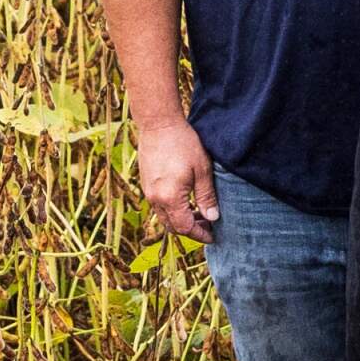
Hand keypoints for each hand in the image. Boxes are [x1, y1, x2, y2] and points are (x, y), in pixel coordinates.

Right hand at [135, 116, 219, 238]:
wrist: (158, 124)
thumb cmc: (183, 143)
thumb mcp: (202, 170)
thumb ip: (206, 196)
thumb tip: (213, 218)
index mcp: (169, 198)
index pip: (185, 228)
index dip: (200, 234)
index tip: (213, 236)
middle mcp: (155, 199)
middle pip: (172, 226)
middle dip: (191, 229)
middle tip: (208, 224)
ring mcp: (148, 192)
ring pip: (164, 217)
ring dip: (181, 219)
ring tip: (199, 212)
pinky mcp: (146, 184)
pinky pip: (159, 206)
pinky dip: (173, 209)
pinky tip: (186, 200)